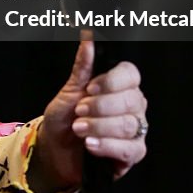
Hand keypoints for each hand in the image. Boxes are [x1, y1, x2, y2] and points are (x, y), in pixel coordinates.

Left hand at [28, 35, 147, 192]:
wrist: (55, 149)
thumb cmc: (64, 118)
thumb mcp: (69, 91)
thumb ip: (82, 66)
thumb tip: (87, 39)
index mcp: (120, 85)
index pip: (130, 74)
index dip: (112, 80)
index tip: (90, 87)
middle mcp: (133, 106)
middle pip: (131, 100)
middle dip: (100, 107)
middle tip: (79, 111)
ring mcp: (136, 129)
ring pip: (128, 125)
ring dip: (99, 127)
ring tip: (79, 129)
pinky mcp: (133, 153)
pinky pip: (129, 149)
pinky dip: (107, 146)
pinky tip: (91, 145)